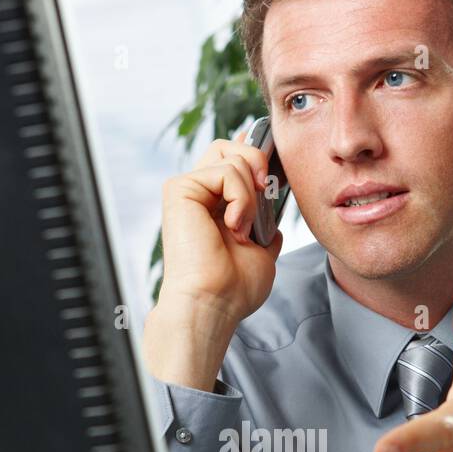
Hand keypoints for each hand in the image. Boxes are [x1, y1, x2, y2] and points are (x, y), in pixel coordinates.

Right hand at [143, 131, 284, 390]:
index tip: (273, 179)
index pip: (233, 161)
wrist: (213, 304)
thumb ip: (266, 225)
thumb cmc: (233, 289)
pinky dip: (241, 198)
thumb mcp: (262, 251)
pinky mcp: (179, 189)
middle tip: (266, 193)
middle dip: (257, 162)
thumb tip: (273, 207)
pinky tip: (234, 226)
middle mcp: (198, 195)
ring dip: (251, 194)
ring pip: (232, 157)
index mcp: (214, 206)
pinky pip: (226, 171)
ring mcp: (187, 190)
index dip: (256, 158)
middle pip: (229, 146)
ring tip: (244, 228)